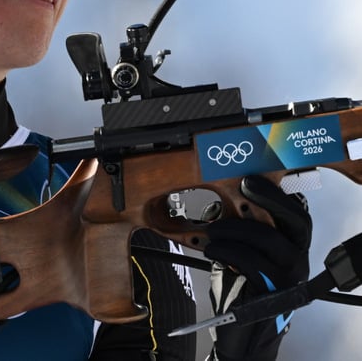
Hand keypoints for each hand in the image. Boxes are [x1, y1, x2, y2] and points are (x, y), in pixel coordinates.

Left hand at [202, 175, 311, 360]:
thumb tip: (221, 201)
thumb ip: (240, 230)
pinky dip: (228, 250)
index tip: (251, 178)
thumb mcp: (240, 252)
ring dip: (235, 229)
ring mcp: (290, 275)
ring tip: (211, 231)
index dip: (276, 194)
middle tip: (242, 189)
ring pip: (268, 239)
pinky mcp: (275, 290)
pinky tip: (212, 248)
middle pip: (295, 221)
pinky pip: (252, 261)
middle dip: (269, 199)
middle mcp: (297, 258)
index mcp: (291, 245)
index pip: (296, 214)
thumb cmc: (240, 286)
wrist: (240, 329)